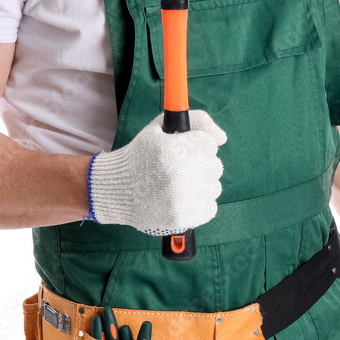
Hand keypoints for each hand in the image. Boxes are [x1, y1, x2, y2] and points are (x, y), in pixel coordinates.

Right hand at [89, 110, 225, 235]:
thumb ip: (196, 121)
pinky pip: (211, 207)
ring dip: (201, 185)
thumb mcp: (160, 127)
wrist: (117, 190)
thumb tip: (222, 138)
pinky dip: (200, 204)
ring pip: (215, 187)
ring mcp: (184, 199)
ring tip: (181, 184)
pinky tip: (184, 199)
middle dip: (201, 164)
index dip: (198, 145)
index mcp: (175, 150)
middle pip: (216, 166)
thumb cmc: (140, 155)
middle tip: (182, 167)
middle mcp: (182, 174)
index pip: (210, 144)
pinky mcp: (184, 218)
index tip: (185, 150)